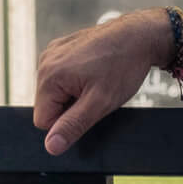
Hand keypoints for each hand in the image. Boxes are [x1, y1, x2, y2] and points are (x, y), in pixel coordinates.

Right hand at [32, 11, 165, 154]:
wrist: (139, 36)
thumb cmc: (122, 67)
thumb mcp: (100, 103)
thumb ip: (73, 125)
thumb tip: (51, 146)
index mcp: (49, 75)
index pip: (43, 120)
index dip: (68, 122)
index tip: (89, 107)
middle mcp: (45, 61)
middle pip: (49, 105)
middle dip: (71, 107)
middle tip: (96, 93)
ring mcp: (52, 52)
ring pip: (56, 92)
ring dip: (75, 94)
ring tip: (97, 81)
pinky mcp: (62, 48)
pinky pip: (62, 76)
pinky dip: (77, 80)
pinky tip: (95, 72)